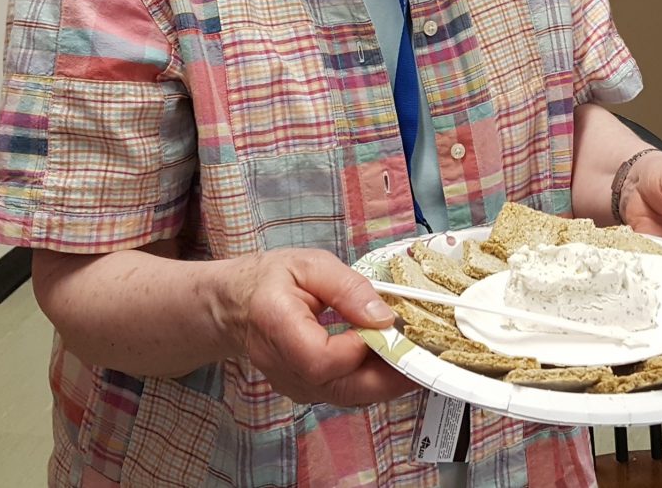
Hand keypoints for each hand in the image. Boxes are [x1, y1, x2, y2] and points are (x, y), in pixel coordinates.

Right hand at [229, 248, 418, 406]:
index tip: (385, 325)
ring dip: (386, 380)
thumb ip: (347, 287)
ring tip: (414, 355)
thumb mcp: (310, 264)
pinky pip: (345, 393)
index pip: (319, 358)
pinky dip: (372, 380)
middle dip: (390, 376)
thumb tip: (382, 316)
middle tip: (424, 356)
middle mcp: (283, 366)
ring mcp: (294, 385)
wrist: (237, 306)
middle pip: (341, 389)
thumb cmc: (271, 279)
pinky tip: (390, 360)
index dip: (357, 348)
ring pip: (348, 396)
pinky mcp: (306, 391)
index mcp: (276, 325)